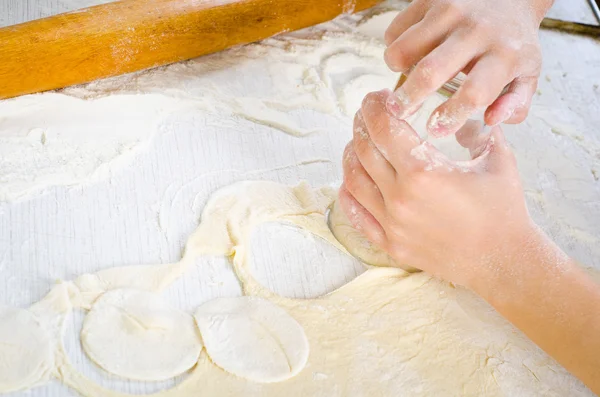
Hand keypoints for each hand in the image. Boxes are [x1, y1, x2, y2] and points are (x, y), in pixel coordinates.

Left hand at [340, 89, 537, 291]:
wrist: (503, 261)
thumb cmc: (503, 209)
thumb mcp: (497, 159)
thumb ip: (476, 128)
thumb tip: (462, 110)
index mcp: (424, 171)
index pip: (384, 127)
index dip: (374, 106)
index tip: (375, 97)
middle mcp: (400, 197)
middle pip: (363, 150)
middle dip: (361, 125)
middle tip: (365, 115)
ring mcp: (392, 224)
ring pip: (354, 180)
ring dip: (350, 155)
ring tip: (356, 142)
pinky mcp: (390, 244)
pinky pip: (356, 215)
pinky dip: (348, 193)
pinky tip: (352, 179)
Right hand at [384, 0, 551, 135]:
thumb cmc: (513, 43)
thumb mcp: (528, 73)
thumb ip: (515, 104)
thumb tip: (491, 120)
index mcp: (504, 55)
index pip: (474, 92)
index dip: (451, 115)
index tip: (436, 130)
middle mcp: (476, 31)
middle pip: (431, 72)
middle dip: (408, 98)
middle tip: (398, 112)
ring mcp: (451, 11)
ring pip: (404, 49)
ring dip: (396, 70)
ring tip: (405, 78)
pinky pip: (395, 31)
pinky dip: (394, 47)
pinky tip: (408, 54)